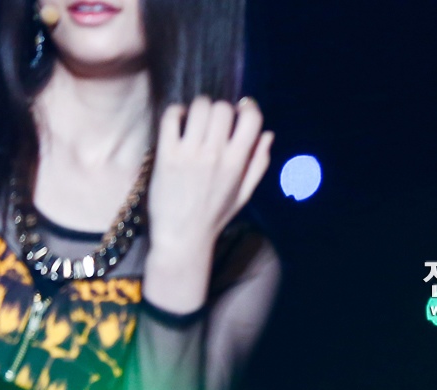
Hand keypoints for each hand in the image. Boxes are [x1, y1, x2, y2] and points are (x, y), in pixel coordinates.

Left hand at [146, 95, 273, 258]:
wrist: (183, 235)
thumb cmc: (215, 215)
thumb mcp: (245, 193)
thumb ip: (259, 163)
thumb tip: (268, 134)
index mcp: (237, 164)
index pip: (252, 120)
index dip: (249, 109)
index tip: (242, 110)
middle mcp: (215, 155)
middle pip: (223, 108)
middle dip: (221, 109)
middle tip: (215, 120)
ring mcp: (190, 153)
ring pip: (199, 107)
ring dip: (199, 108)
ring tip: (196, 120)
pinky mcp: (167, 154)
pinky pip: (172, 117)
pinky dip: (176, 112)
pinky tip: (179, 122)